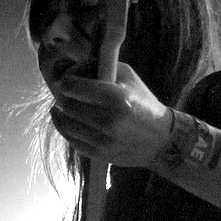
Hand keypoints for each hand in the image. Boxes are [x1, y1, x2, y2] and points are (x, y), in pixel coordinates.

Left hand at [50, 61, 172, 168]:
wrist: (159, 138)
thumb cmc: (141, 102)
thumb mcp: (128, 77)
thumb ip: (100, 66)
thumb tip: (73, 67)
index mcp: (117, 97)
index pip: (73, 87)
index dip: (66, 81)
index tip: (67, 81)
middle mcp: (108, 120)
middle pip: (67, 105)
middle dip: (64, 97)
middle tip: (66, 94)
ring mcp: (102, 140)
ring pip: (64, 124)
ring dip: (61, 114)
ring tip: (63, 107)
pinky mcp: (97, 154)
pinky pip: (70, 139)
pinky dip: (66, 129)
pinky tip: (69, 121)